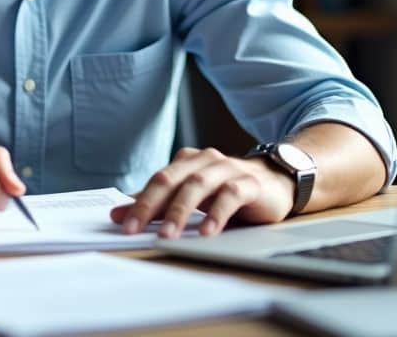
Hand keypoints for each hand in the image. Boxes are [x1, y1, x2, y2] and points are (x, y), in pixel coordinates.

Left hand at [109, 147, 294, 237]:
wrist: (277, 182)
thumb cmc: (228, 190)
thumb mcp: (192, 195)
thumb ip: (159, 203)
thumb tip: (119, 214)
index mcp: (188, 161)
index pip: (158, 180)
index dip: (138, 201)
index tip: (120, 223)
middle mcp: (205, 160)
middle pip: (172, 179)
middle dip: (151, 206)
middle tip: (135, 228)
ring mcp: (228, 169)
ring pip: (198, 185)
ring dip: (180, 211)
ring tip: (167, 235)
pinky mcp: (250, 183)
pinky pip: (230, 195)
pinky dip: (216, 213)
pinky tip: (207, 232)